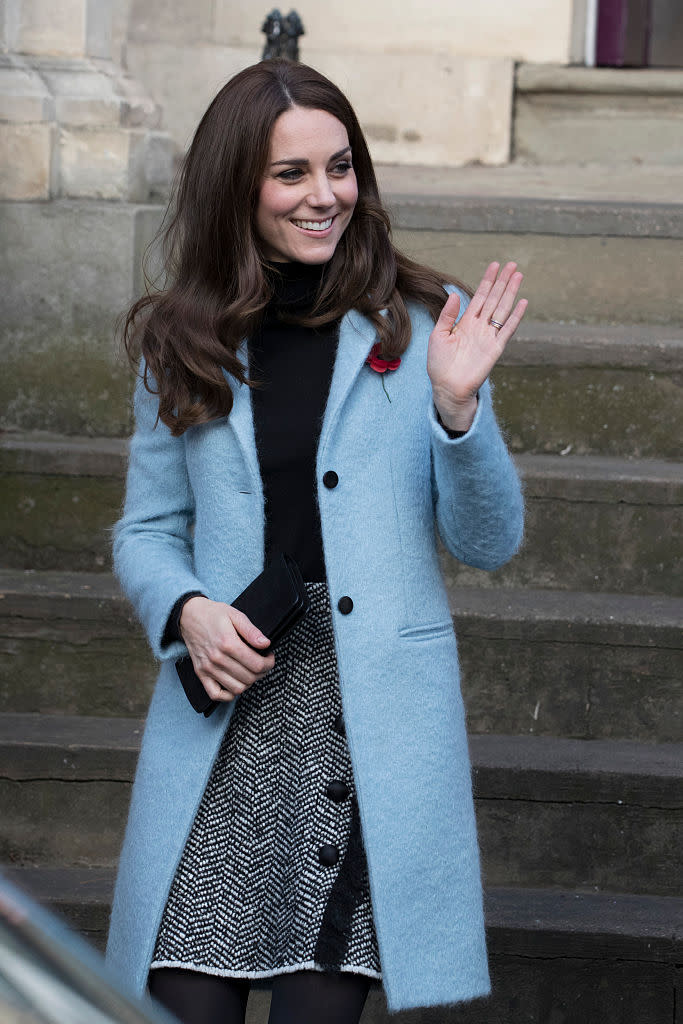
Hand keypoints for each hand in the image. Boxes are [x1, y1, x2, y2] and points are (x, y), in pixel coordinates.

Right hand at [179, 597, 275, 703]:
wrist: (188, 616)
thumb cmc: (213, 614)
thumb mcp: (235, 615)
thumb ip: (251, 631)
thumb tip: (265, 644)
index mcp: (228, 643)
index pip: (256, 665)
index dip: (269, 663)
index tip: (269, 657)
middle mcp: (217, 658)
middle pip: (249, 678)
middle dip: (261, 672)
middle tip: (262, 663)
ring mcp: (208, 668)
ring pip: (237, 688)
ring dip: (248, 683)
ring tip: (250, 671)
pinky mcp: (201, 674)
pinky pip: (216, 694)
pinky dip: (228, 694)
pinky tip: (235, 682)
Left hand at [427, 261, 527, 431]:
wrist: (447, 387)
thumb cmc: (439, 364)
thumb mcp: (438, 336)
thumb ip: (447, 315)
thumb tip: (456, 294)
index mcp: (465, 322)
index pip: (479, 296)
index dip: (487, 281)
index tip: (495, 265)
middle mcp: (479, 326)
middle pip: (494, 299)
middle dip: (502, 281)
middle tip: (512, 264)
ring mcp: (489, 336)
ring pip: (502, 309)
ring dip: (511, 293)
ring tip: (518, 275)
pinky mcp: (495, 348)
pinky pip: (508, 329)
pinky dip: (516, 316)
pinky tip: (523, 302)